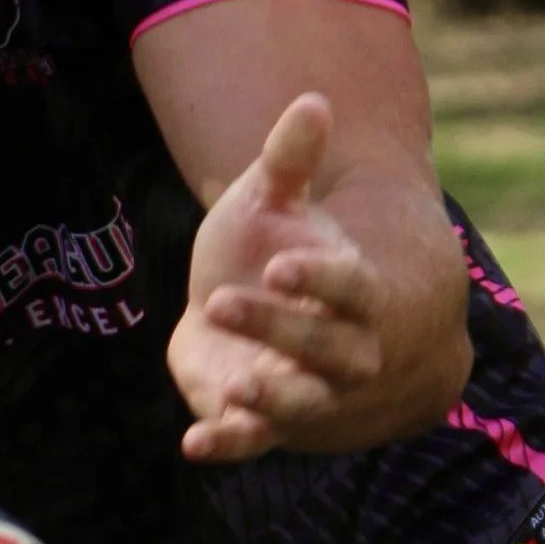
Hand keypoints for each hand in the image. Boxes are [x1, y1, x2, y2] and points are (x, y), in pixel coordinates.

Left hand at [168, 92, 390, 461]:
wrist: (249, 314)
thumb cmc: (269, 251)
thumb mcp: (273, 203)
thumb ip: (290, 161)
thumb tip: (312, 99)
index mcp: (349, 291)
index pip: (350, 288)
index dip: (321, 281)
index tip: (282, 265)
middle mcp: (339, 349)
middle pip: (327, 348)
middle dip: (281, 328)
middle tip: (223, 299)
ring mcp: (301, 388)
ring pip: (301, 402)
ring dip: (270, 398)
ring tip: (235, 385)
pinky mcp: (260, 420)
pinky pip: (251, 440)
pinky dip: (226, 445)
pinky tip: (193, 444)